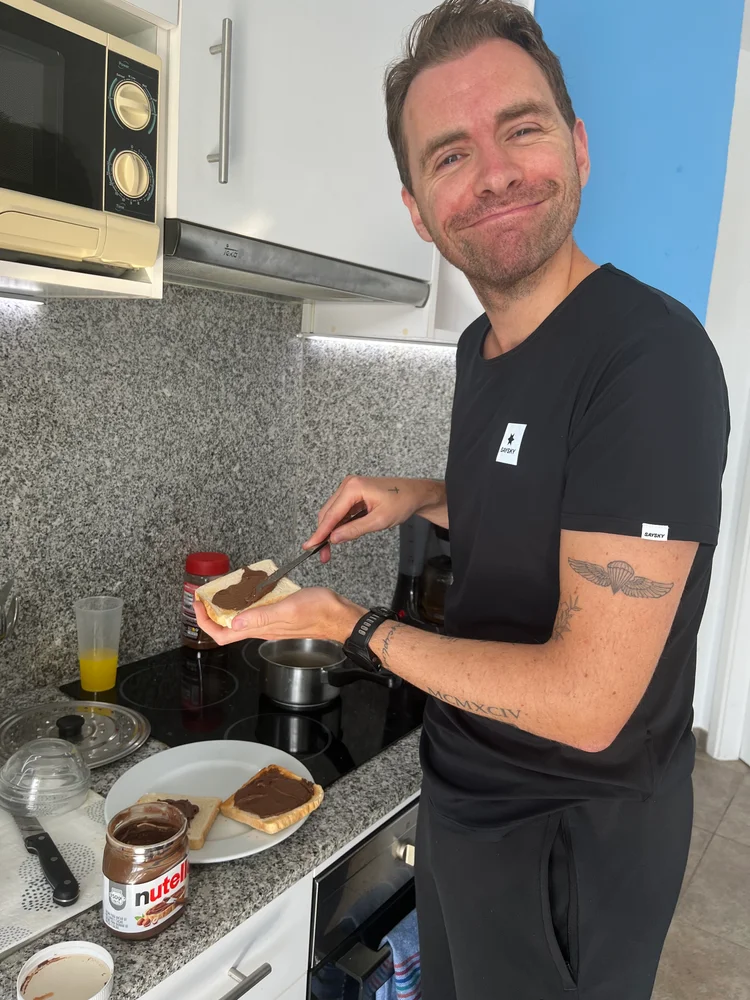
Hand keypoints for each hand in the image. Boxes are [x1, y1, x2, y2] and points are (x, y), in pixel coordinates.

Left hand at [193, 588, 364, 645]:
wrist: (339, 615)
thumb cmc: (318, 611)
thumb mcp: (287, 609)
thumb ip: (260, 616)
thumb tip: (233, 622)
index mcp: (260, 629)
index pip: (222, 635)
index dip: (205, 622)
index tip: (198, 605)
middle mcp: (262, 628)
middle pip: (227, 628)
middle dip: (211, 613)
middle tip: (205, 595)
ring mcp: (270, 623)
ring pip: (239, 619)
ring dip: (227, 607)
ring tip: (222, 590)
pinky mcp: (279, 615)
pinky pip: (254, 612)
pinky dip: (245, 601)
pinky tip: (249, 589)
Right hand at [303, 475, 442, 563]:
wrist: (415, 493)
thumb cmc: (402, 503)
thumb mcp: (379, 520)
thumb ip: (354, 530)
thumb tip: (334, 538)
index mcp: (353, 488)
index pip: (331, 515)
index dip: (319, 533)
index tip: (309, 546)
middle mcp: (348, 485)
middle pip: (328, 513)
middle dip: (324, 535)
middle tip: (323, 555)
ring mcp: (350, 488)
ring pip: (333, 513)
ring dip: (330, 531)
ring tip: (328, 551)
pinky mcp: (353, 493)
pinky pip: (341, 511)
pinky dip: (339, 524)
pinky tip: (340, 536)